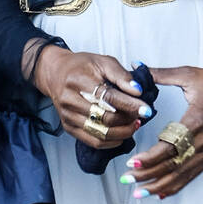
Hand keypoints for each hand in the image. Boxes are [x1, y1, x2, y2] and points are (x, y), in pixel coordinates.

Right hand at [33, 46, 148, 148]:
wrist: (56, 73)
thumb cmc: (81, 66)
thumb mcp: (103, 61)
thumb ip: (122, 75)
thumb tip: (138, 91)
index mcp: (79, 80)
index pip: (109, 98)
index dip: (130, 105)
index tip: (146, 110)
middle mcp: (70, 100)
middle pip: (105, 118)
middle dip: (128, 120)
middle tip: (140, 116)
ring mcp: (68, 116)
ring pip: (101, 133)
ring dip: (123, 132)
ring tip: (133, 125)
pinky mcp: (68, 127)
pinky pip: (93, 141)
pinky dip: (111, 142)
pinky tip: (121, 134)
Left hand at [125, 65, 202, 197]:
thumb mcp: (190, 75)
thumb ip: (161, 74)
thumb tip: (136, 69)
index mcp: (197, 120)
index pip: (170, 146)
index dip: (150, 157)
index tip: (133, 162)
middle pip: (173, 165)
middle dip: (148, 174)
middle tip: (127, 179)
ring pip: (182, 175)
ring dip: (159, 185)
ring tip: (139, 192)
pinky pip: (192, 175)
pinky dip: (175, 185)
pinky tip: (160, 191)